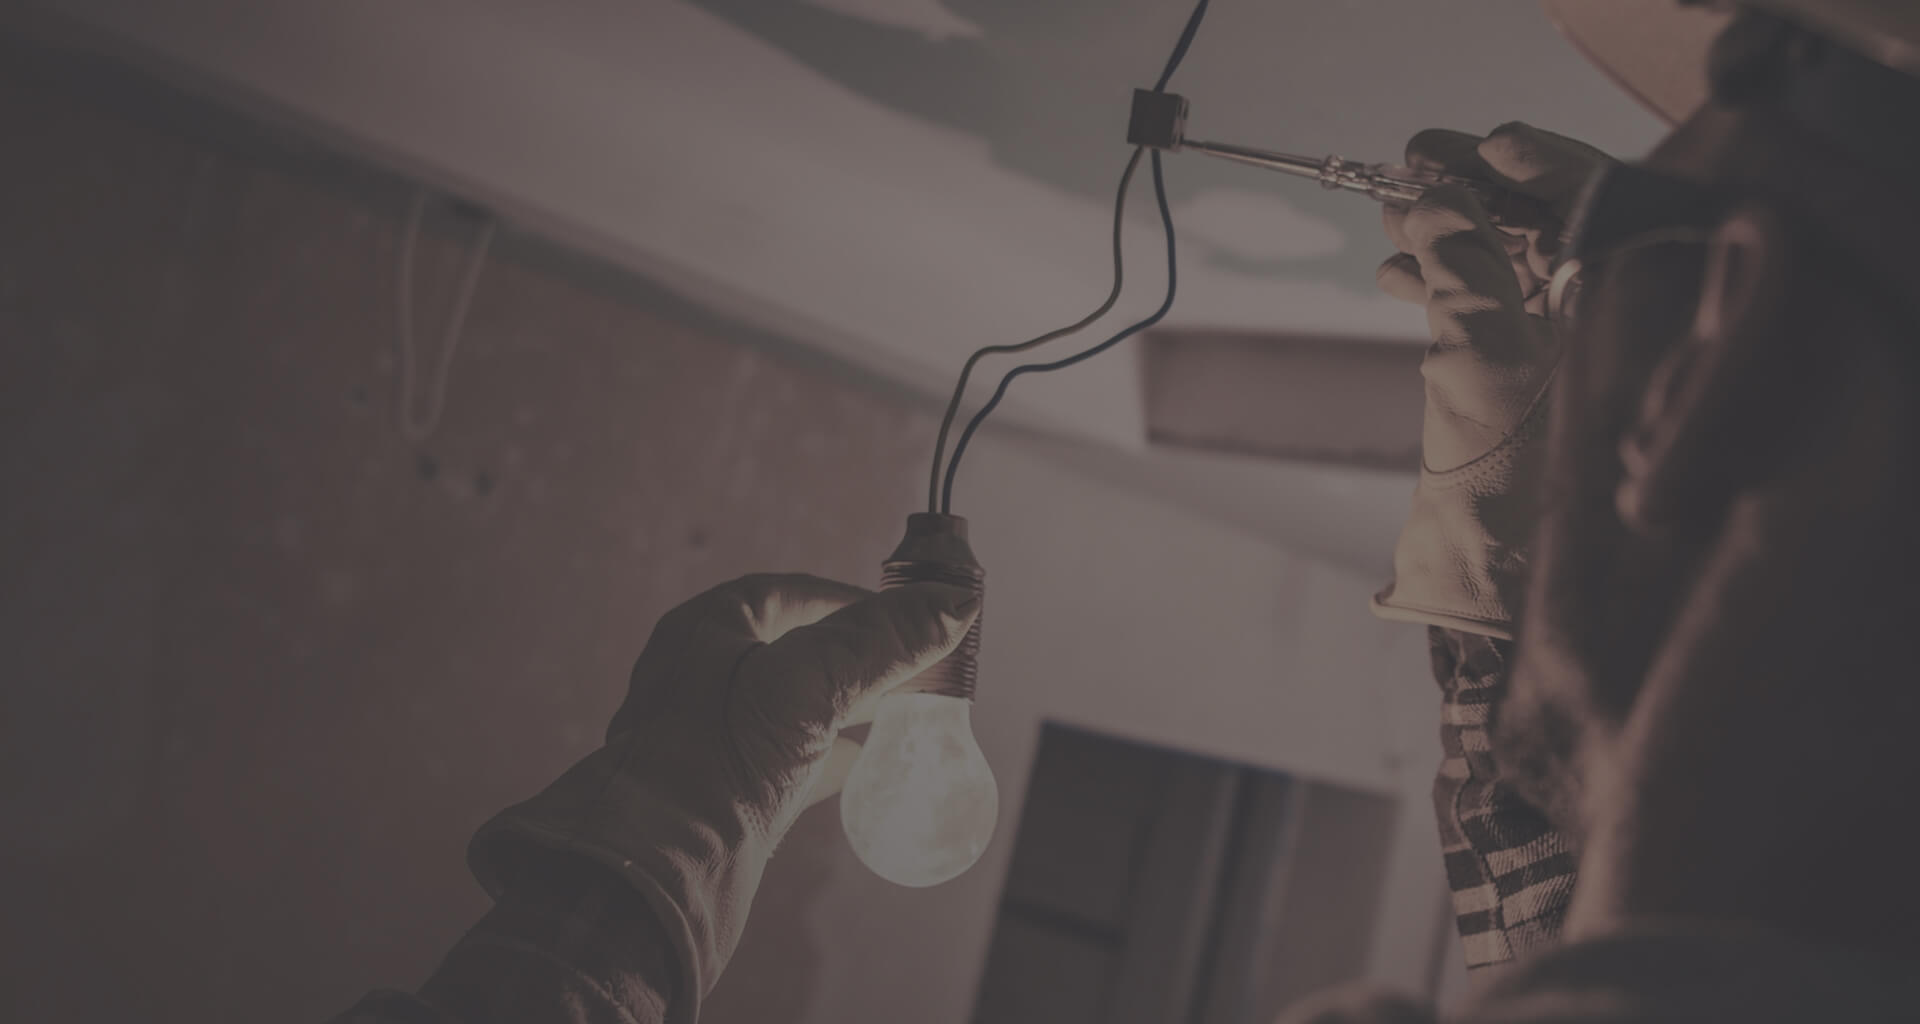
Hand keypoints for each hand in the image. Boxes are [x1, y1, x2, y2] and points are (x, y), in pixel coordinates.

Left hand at [468, 573, 979, 1020]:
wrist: (654, 876)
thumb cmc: (712, 762)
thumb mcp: (807, 685)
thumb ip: (879, 644)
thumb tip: (954, 603)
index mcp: (705, 632)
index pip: (788, 595)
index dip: (849, 601)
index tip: (906, 615)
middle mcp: (699, 678)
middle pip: (793, 649)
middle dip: (854, 655)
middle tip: (913, 664)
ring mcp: (707, 738)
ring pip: (791, 708)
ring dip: (844, 706)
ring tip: (899, 711)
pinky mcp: (720, 792)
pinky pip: (784, 762)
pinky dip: (827, 758)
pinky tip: (864, 767)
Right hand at [1369, 123, 1610, 639]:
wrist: (1495, 588)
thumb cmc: (1509, 477)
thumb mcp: (1478, 351)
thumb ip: (1461, 262)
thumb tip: (1440, 195)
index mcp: (1645, 310)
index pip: (1600, 204)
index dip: (1531, 166)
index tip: (1467, 146)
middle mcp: (1630, 329)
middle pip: (1559, 231)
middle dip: (1478, 197)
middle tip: (1411, 169)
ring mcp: (1587, 362)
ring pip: (1521, 272)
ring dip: (1453, 240)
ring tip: (1390, 222)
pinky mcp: (1543, 392)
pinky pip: (1502, 315)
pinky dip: (1452, 290)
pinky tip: (1397, 275)